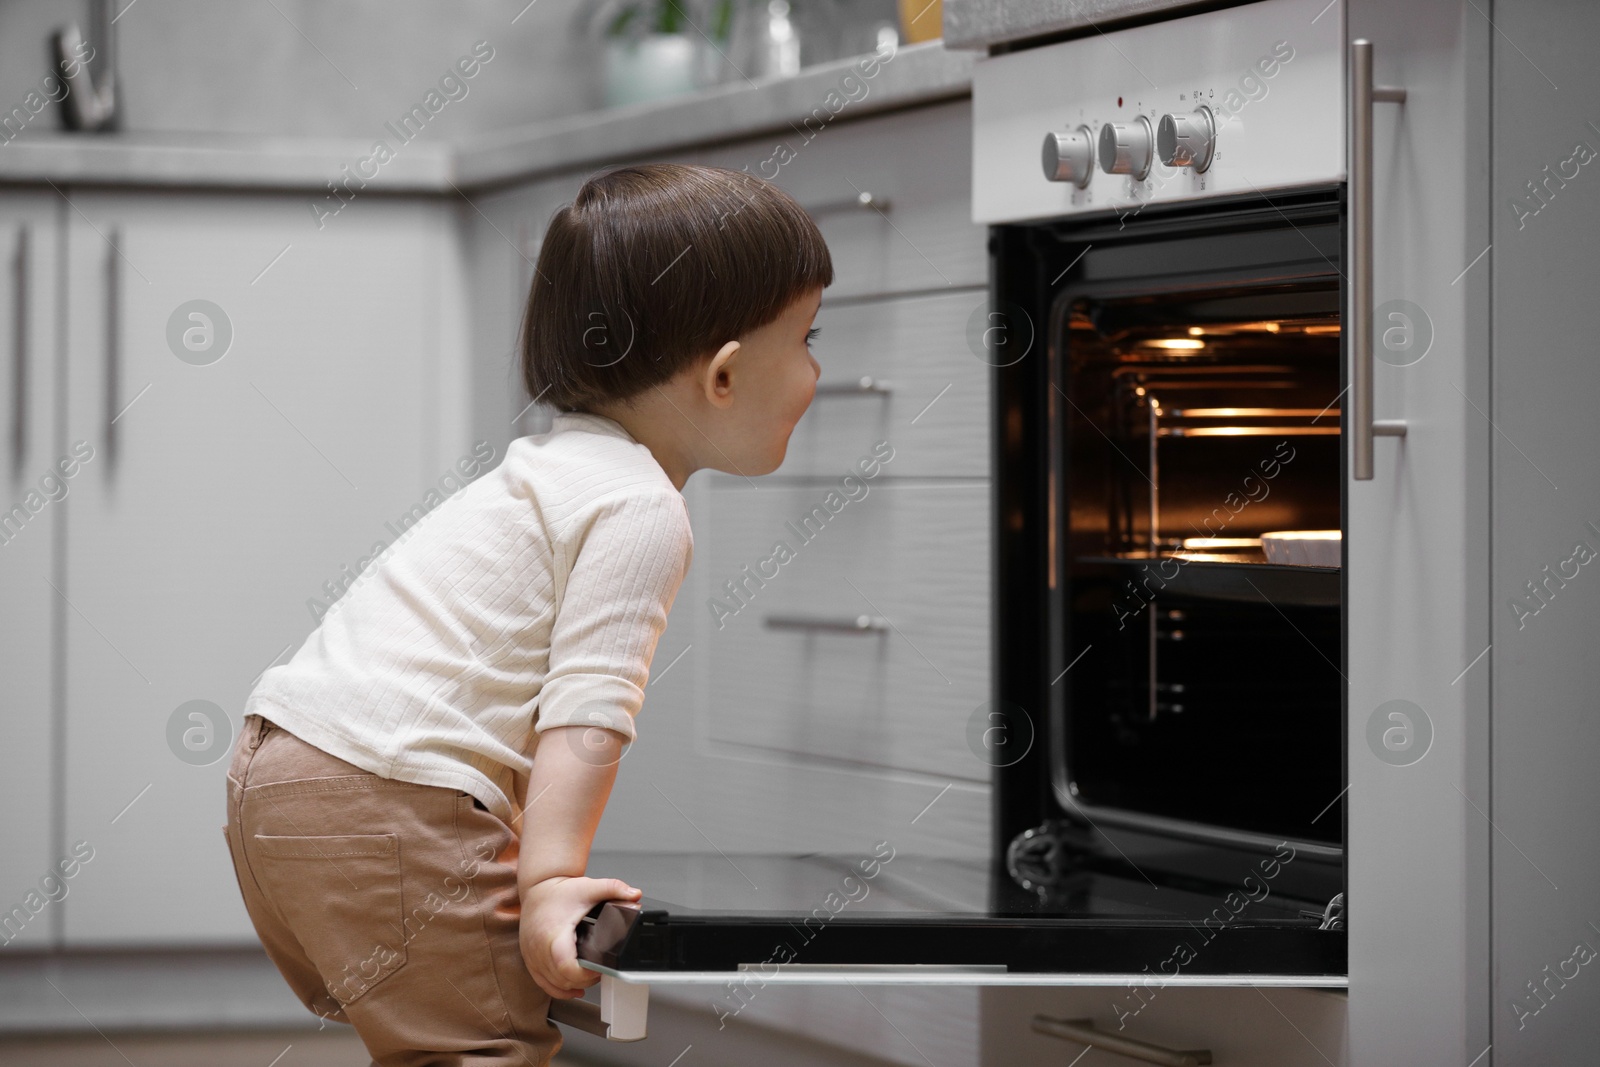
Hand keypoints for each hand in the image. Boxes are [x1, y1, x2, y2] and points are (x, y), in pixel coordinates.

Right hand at [519, 875, 641, 999]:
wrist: (538, 888)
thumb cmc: (559, 891)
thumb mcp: (589, 887)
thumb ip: (614, 888)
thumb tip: (635, 895)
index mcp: (554, 933)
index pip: (566, 965)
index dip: (585, 973)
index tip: (599, 967)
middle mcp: (540, 948)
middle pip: (562, 978)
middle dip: (585, 979)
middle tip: (599, 969)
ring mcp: (533, 956)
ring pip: (554, 984)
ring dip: (573, 985)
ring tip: (590, 975)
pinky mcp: (530, 960)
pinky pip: (544, 984)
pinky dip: (560, 990)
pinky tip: (573, 989)